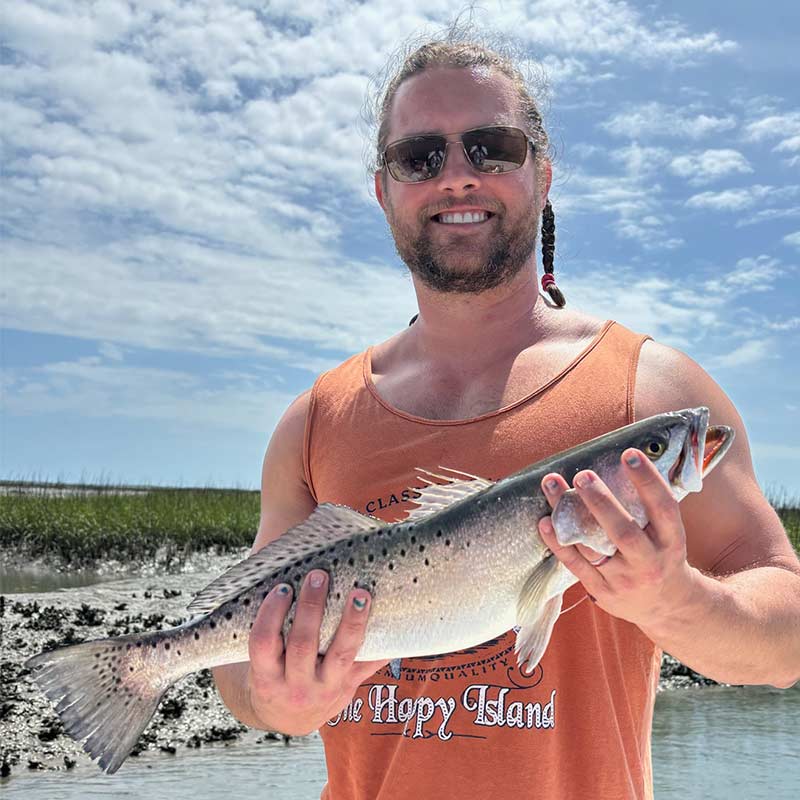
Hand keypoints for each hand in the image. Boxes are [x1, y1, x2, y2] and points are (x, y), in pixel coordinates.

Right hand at [246, 570, 387, 735]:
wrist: (289, 718)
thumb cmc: (273, 673)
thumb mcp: (262, 662)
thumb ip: (268, 629)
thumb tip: (279, 569)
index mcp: (266, 676)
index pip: (263, 643)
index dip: (271, 614)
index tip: (282, 586)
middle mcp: (295, 686)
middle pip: (303, 644)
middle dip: (312, 607)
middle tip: (319, 575)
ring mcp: (325, 690)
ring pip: (341, 653)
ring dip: (352, 621)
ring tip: (360, 592)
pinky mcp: (349, 688)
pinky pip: (368, 666)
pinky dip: (381, 645)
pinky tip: (392, 622)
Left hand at [537, 448, 699, 629]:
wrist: (666, 607)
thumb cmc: (661, 554)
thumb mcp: (668, 533)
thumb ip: (649, 506)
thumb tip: (624, 460)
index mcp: (671, 541)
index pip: (663, 507)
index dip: (648, 481)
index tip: (629, 454)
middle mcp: (649, 561)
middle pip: (623, 531)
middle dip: (601, 501)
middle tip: (582, 474)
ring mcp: (624, 579)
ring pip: (591, 546)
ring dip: (568, 514)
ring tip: (551, 485)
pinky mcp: (601, 591)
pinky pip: (575, 565)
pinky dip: (558, 543)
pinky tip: (544, 522)